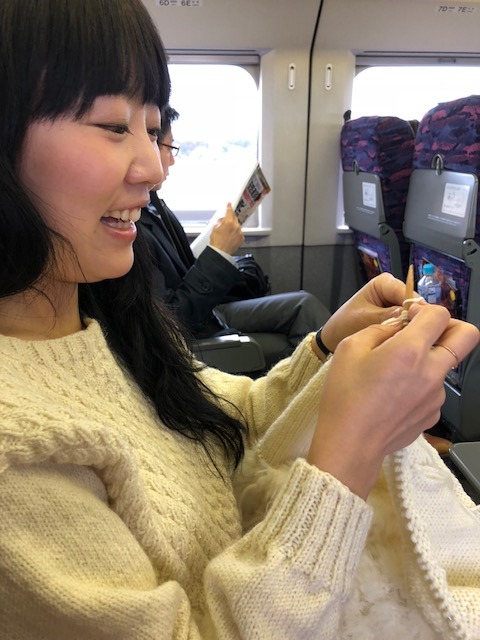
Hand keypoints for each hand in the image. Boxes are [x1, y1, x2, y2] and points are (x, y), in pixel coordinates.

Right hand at [209, 203, 243, 254]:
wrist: (220, 253)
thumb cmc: (216, 242)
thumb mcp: (214, 229)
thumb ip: (219, 221)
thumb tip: (222, 218)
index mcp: (228, 222)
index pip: (230, 211)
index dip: (229, 207)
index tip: (229, 204)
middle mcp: (236, 226)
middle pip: (234, 218)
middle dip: (231, 218)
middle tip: (226, 220)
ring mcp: (240, 232)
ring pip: (237, 225)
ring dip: (233, 226)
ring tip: (227, 232)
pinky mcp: (242, 238)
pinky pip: (239, 232)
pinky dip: (236, 233)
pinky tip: (230, 237)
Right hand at [308, 302, 479, 498]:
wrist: (350, 444)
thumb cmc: (345, 396)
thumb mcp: (350, 348)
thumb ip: (379, 328)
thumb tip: (397, 324)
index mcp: (410, 350)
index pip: (439, 314)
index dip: (424, 310)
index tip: (408, 317)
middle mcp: (432, 371)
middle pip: (466, 336)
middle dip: (450, 327)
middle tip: (426, 333)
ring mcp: (436, 395)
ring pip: (445, 365)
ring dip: (427, 361)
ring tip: (392, 375)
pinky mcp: (432, 414)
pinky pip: (433, 390)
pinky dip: (419, 385)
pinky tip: (393, 396)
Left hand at [320, 273, 406, 352]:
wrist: (336, 336)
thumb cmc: (345, 323)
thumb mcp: (365, 319)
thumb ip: (387, 316)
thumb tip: (408, 316)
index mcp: (385, 283)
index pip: (407, 293)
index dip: (414, 309)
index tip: (417, 325)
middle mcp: (394, 291)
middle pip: (414, 305)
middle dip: (412, 320)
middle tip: (410, 337)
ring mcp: (397, 306)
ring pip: (413, 316)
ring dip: (409, 328)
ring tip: (403, 341)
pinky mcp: (398, 319)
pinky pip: (408, 325)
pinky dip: (405, 333)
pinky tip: (401, 342)